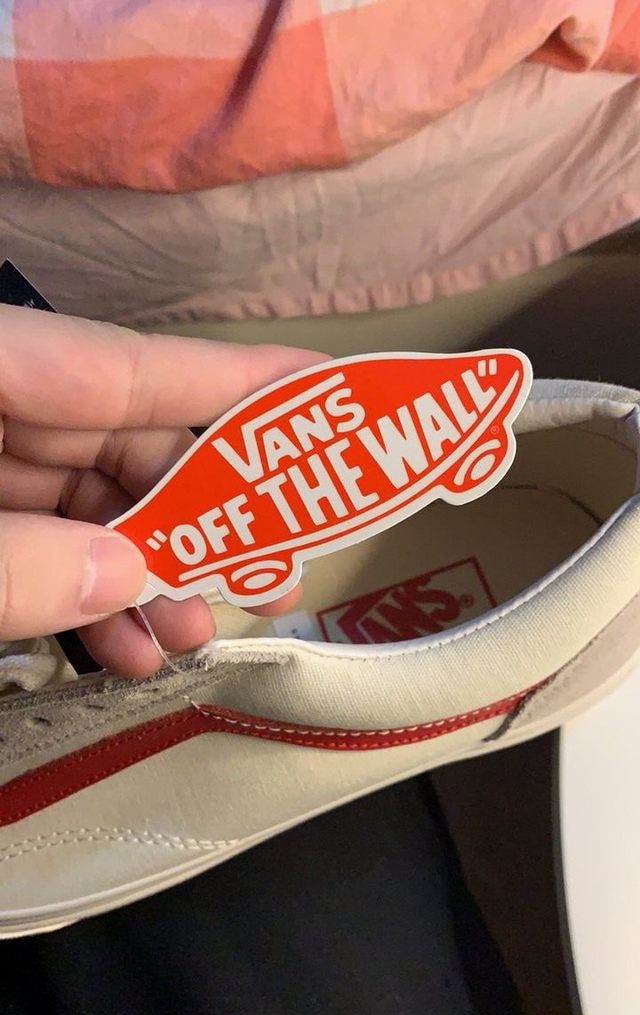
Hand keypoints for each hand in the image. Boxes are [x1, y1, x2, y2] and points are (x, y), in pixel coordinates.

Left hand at [0, 305, 326, 675]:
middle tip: (270, 576)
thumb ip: (21, 562)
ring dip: (144, 573)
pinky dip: (76, 592)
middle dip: (199, 518)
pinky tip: (119, 648)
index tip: (327, 394)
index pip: (129, 366)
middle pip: (122, 441)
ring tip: (189, 635)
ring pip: (84, 501)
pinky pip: (36, 537)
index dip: (235, 381)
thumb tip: (122, 574)